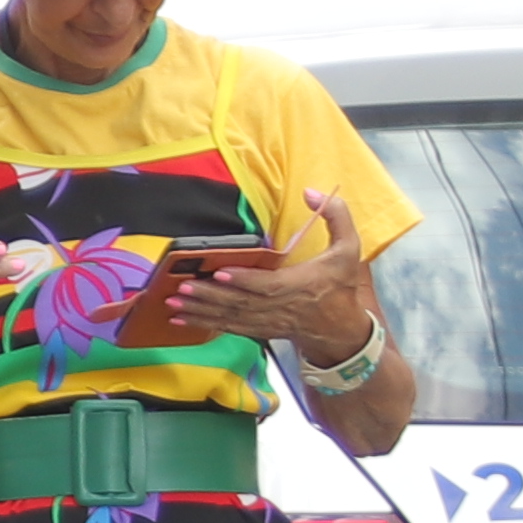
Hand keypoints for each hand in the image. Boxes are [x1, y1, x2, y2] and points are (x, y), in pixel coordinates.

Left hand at [179, 190, 378, 369]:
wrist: (341, 329)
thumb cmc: (340, 285)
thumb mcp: (349, 249)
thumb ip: (337, 217)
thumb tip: (312, 192)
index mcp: (301, 285)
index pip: (268, 285)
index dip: (244, 280)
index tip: (219, 272)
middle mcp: (281, 306)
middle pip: (241, 302)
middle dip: (210, 296)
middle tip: (182, 287)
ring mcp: (268, 321)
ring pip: (231, 317)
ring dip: (200, 311)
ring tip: (173, 303)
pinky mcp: (258, 330)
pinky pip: (228, 328)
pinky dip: (204, 325)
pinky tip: (179, 320)